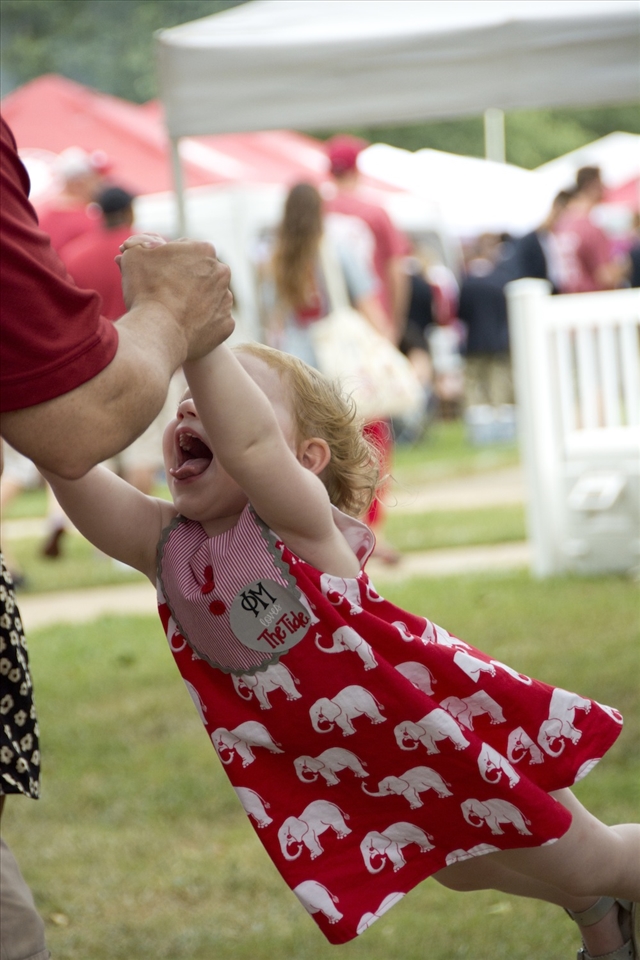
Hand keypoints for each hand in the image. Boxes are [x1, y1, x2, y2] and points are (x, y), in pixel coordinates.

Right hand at [118, 237, 234, 359]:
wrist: (159, 331)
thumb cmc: (146, 290)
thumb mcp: (135, 255)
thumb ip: (143, 243)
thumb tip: (150, 244)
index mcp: (204, 249)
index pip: (185, 250)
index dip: (168, 261)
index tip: (156, 272)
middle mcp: (222, 272)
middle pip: (201, 273)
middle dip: (186, 280)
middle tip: (164, 293)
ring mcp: (226, 300)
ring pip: (210, 297)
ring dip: (196, 301)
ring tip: (174, 312)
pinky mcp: (226, 324)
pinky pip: (213, 322)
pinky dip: (202, 324)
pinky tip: (185, 327)